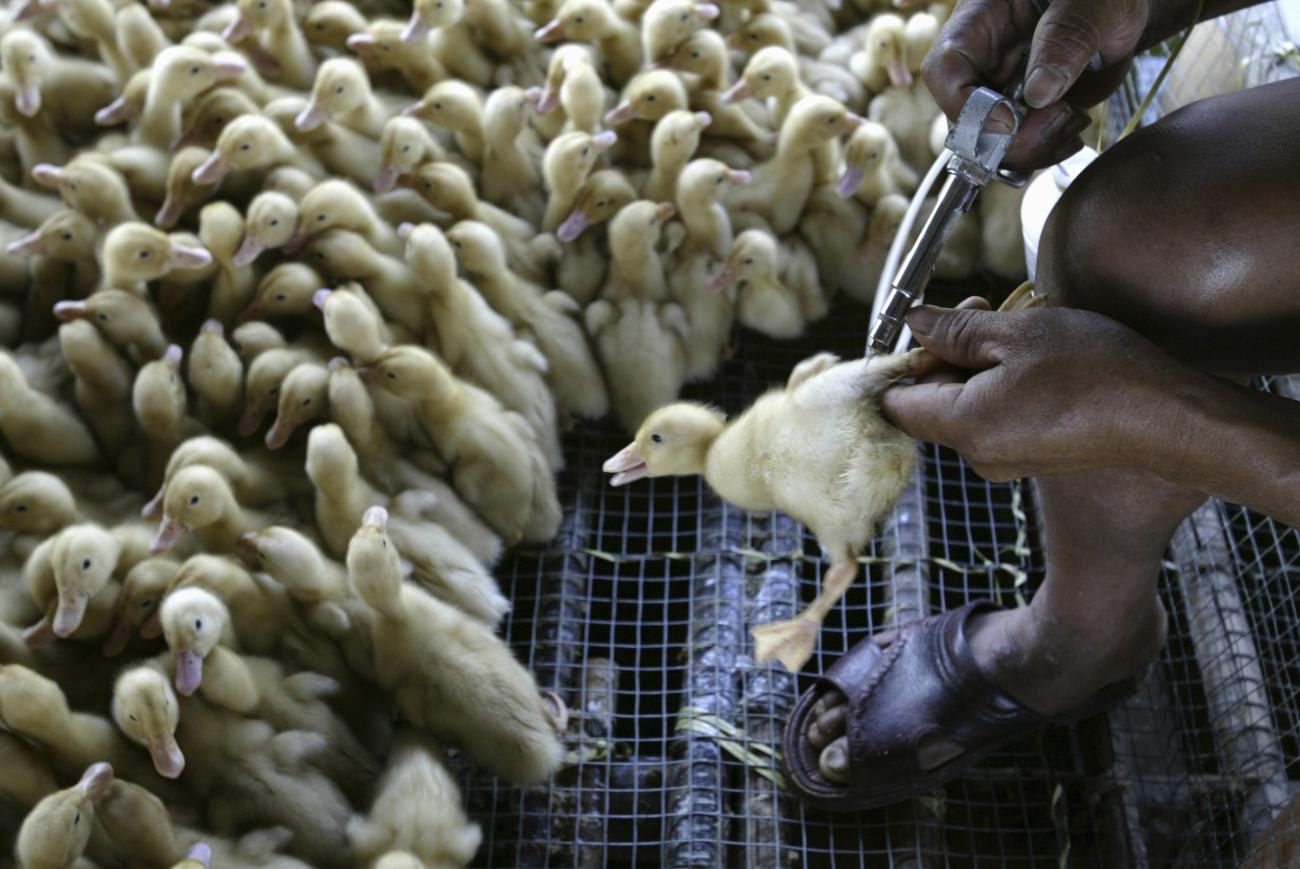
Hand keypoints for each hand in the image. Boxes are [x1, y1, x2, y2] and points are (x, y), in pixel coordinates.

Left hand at [880, 300, 1196, 481]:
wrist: (1166, 419)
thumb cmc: (1096, 374)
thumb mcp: (1017, 333)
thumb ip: (955, 330)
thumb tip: (914, 324)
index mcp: (961, 426)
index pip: (895, 403)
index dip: (904, 360)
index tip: (933, 327)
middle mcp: (976, 453)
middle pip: (929, 401)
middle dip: (946, 351)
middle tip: (978, 309)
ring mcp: (1005, 459)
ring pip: (964, 404)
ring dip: (978, 361)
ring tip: (1014, 327)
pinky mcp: (1031, 456)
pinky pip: (996, 415)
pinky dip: (1002, 382)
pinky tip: (1034, 357)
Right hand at [921, 0, 1148, 169]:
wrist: (1122, 8)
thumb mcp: (1093, 4)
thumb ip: (1067, 38)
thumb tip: (1039, 93)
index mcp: (982, 19)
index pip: (945, 69)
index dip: (969, 105)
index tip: (1011, 121)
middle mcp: (983, 58)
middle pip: (964, 118)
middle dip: (1007, 138)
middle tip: (1055, 122)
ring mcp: (1001, 88)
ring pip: (990, 142)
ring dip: (1031, 148)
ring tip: (1072, 120)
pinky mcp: (1024, 111)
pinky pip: (1019, 147)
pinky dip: (1044, 150)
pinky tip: (1072, 130)